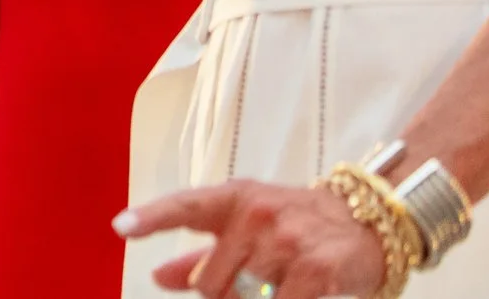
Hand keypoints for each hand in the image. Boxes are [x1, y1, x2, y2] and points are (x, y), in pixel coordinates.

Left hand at [119, 180, 387, 298]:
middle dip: (222, 294)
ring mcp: (287, 242)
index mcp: (233, 199)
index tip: (122, 227)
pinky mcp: (316, 270)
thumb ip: (202, 253)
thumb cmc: (297, 223)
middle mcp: (257, 214)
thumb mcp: (248, 225)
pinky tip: (291, 294)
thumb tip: (160, 276)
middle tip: (250, 283)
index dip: (151, 217)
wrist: (367, 221)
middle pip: (210, 282)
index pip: (184, 206)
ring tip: (275, 285)